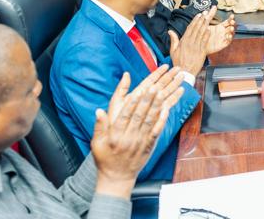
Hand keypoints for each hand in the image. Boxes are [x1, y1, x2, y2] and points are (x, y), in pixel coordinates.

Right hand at [90, 67, 184, 196]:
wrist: (117, 177)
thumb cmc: (105, 158)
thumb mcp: (97, 143)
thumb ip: (99, 126)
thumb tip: (99, 111)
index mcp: (115, 136)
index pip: (124, 116)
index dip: (132, 103)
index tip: (138, 91)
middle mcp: (128, 138)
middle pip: (139, 116)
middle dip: (147, 101)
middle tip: (154, 87)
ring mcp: (140, 142)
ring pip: (149, 121)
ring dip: (156, 106)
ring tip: (162, 93)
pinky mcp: (148, 146)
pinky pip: (157, 131)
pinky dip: (162, 120)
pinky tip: (167, 109)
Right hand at [168, 8, 235, 74]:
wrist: (185, 72)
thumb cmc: (179, 62)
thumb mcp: (173, 51)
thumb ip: (173, 40)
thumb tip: (170, 31)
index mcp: (184, 42)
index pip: (190, 28)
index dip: (194, 21)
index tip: (198, 15)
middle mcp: (191, 43)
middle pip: (196, 29)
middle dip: (201, 20)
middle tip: (204, 13)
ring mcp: (197, 47)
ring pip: (201, 33)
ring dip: (204, 25)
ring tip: (207, 18)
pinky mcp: (202, 51)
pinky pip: (205, 41)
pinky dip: (207, 35)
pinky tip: (209, 30)